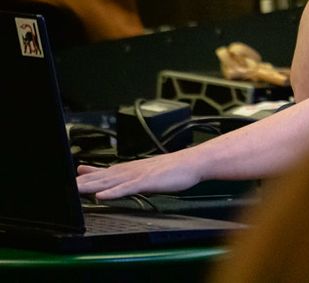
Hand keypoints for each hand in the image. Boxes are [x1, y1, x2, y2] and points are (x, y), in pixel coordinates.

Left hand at [76, 149, 202, 199]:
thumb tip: (125, 178)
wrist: (194, 162)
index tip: (71, 176)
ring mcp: (138, 175)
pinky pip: (128, 188)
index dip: (87, 175)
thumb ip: (135, 175)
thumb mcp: (150, 171)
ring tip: (76, 190)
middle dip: (82, 182)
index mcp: (131, 168)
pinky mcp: (147, 182)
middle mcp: (131, 170)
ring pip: (110, 181)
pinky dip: (114, 192)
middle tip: (65, 185)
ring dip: (92, 186)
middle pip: (102, 177)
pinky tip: (103, 196)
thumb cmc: (176, 169)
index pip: (104, 171)